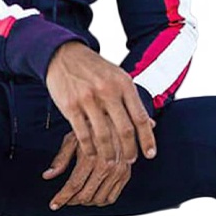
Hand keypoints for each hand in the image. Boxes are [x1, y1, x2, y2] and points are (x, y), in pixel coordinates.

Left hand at [42, 120, 155, 209]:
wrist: (118, 118)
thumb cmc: (92, 126)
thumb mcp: (73, 138)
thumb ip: (60, 159)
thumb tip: (47, 176)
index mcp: (91, 157)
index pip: (73, 185)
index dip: (61, 197)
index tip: (53, 205)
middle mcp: (107, 166)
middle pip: (85, 195)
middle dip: (71, 200)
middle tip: (64, 199)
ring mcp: (118, 172)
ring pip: (98, 199)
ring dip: (85, 201)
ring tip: (77, 196)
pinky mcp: (126, 174)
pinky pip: (111, 197)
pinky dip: (100, 200)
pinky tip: (92, 195)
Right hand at [45, 41, 156, 163]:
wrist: (64, 54)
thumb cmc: (95, 70)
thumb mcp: (118, 77)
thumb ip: (132, 100)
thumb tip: (151, 123)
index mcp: (124, 84)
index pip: (140, 117)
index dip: (147, 139)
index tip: (150, 154)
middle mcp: (108, 90)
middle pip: (125, 129)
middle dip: (130, 150)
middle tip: (131, 160)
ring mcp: (88, 98)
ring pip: (103, 135)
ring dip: (109, 153)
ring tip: (112, 162)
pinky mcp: (70, 106)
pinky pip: (82, 134)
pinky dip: (89, 148)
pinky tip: (92, 154)